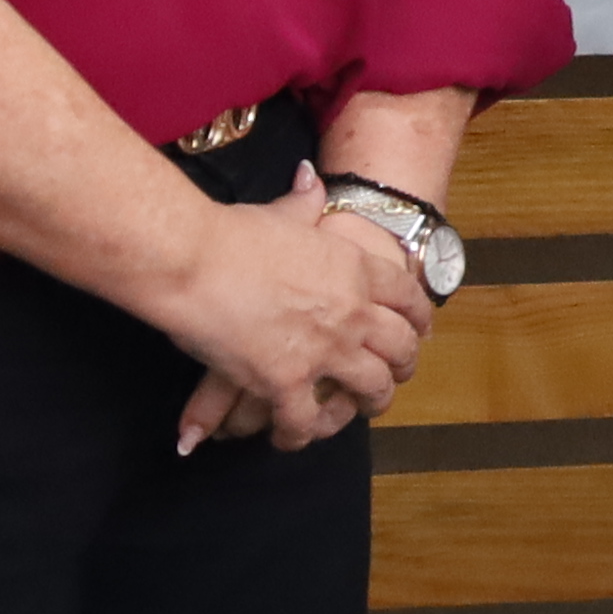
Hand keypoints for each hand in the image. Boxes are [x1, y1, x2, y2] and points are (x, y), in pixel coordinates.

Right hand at [161, 171, 433, 454]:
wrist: (192, 259)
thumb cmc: (230, 232)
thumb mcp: (280, 213)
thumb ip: (304, 203)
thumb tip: (311, 178)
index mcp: (356, 269)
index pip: (408, 297)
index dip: (419, 318)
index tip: (421, 330)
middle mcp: (352, 312)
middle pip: (401, 347)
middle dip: (404, 363)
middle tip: (398, 373)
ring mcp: (325, 350)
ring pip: (372, 388)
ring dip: (372, 402)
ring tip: (364, 409)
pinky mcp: (287, 382)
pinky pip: (308, 420)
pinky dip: (303, 432)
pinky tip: (294, 434)